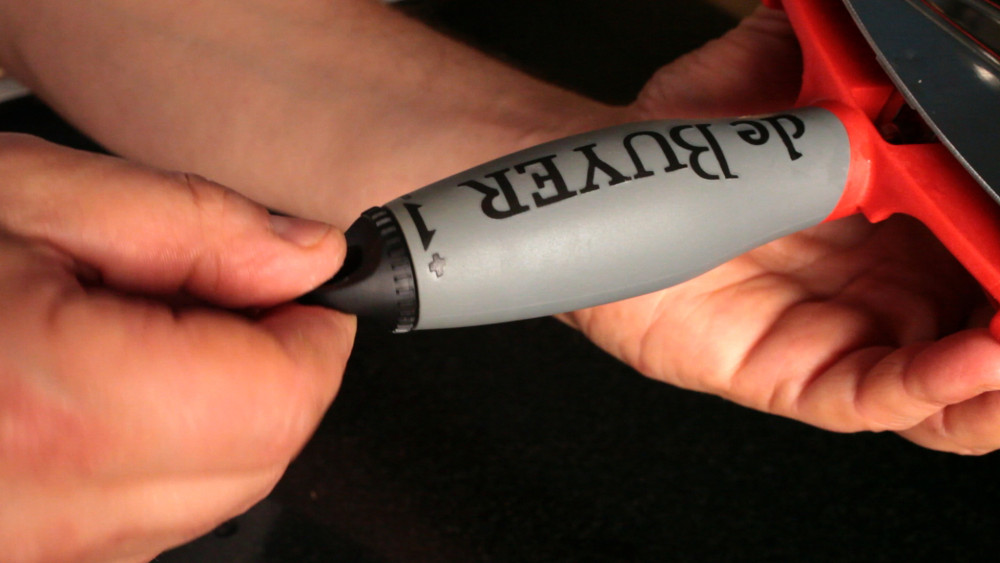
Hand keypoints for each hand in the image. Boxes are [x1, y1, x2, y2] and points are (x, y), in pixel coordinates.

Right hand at [0, 134, 354, 562]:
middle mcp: (44, 514)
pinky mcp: (27, 557)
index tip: (303, 284)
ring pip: (210, 495)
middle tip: (219, 290)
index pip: (282, 399)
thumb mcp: (30, 196)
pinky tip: (101, 383)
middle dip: (271, 368)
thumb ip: (195, 227)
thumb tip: (306, 258)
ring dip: (217, 409)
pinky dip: (159, 449)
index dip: (315, 331)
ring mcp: (34, 553)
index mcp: (56, 409)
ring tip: (132, 327)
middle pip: (261, 455)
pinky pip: (143, 518)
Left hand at [563, 7, 999, 454]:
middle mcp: (884, 290)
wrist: (618, 184)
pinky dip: (931, 387)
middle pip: (987, 332)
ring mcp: (842, 337)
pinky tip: (980, 359)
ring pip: (950, 392)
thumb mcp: (781, 75)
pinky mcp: (790, 376)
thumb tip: (884, 14)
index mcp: (906, 227)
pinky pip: (870, 398)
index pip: (992, 258)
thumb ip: (847, 55)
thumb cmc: (697, 144)